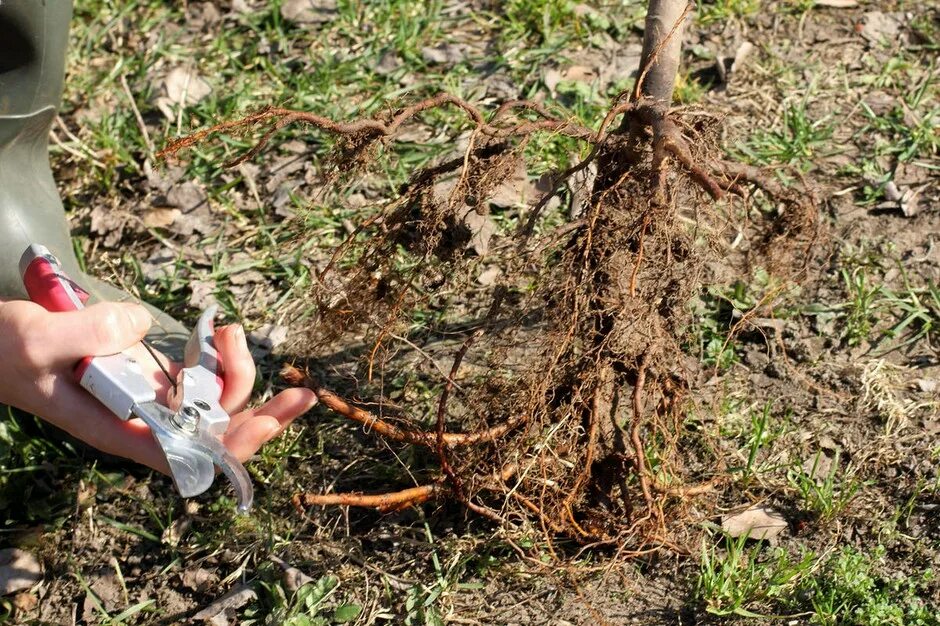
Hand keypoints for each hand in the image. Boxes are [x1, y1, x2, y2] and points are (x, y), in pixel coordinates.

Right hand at [0, 299, 316, 473]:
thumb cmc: (3, 350)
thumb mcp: (37, 339)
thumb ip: (89, 333)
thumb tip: (143, 328)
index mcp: (120, 429)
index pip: (187, 453)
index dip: (231, 446)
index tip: (266, 424)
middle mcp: (144, 418)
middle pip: (217, 432)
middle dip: (264, 415)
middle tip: (304, 394)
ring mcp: (152, 394)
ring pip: (216, 397)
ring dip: (236, 368)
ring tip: (229, 330)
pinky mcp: (153, 370)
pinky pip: (202, 372)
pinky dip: (219, 354)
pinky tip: (219, 328)